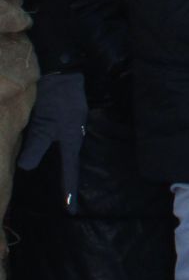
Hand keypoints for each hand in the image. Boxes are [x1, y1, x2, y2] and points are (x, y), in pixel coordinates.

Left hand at [17, 72, 85, 211]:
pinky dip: (54, 152)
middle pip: (69, 163)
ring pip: (64, 153)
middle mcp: (72, 136)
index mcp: (72, 139)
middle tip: (64, 200)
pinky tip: (48, 154)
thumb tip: (26, 168)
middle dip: (66, 182)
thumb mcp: (42, 123)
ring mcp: (69, 128)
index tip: (70, 209)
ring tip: (58, 183)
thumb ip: (35, 145)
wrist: (61, 70)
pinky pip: (60, 142)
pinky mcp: (64, 120)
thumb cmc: (55, 97)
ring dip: (61, 167)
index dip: (68, 190)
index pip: (70, 170)